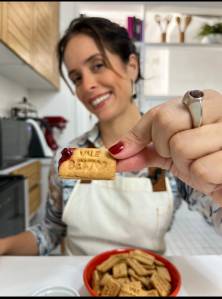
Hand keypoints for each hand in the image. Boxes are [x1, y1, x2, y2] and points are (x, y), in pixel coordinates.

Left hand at [108, 89, 221, 205]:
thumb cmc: (205, 162)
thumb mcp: (172, 151)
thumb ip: (144, 149)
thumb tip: (115, 152)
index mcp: (203, 101)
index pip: (159, 113)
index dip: (142, 136)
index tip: (130, 151)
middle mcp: (219, 108)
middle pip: (167, 123)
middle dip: (167, 149)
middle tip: (183, 157)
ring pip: (182, 147)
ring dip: (188, 166)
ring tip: (203, 164)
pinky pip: (202, 169)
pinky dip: (204, 179)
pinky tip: (216, 175)